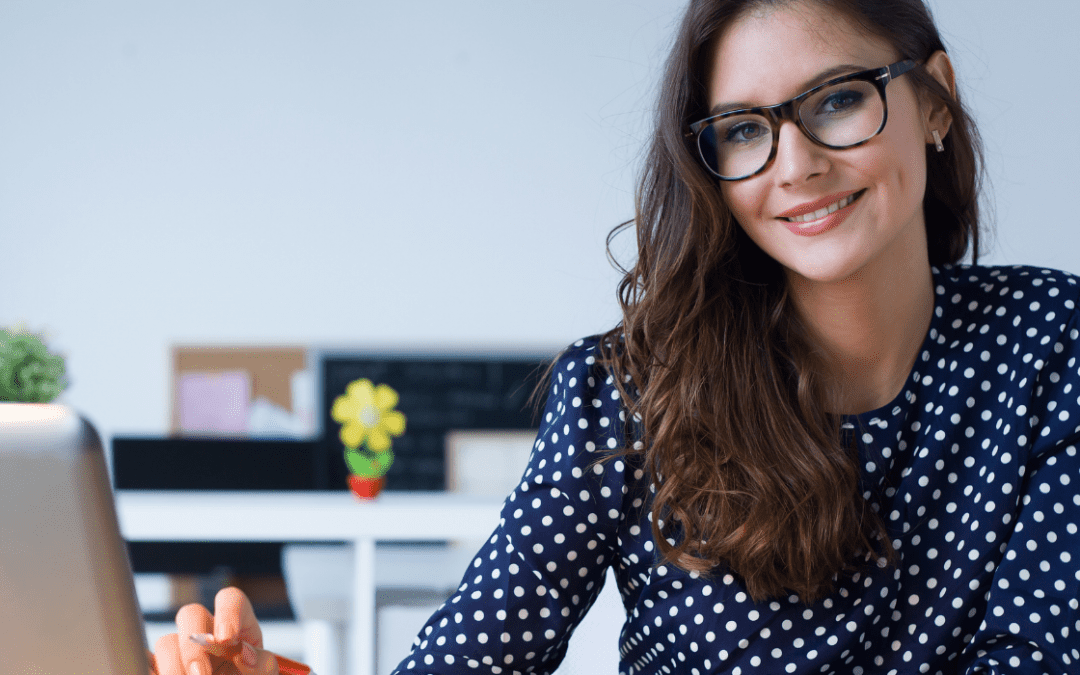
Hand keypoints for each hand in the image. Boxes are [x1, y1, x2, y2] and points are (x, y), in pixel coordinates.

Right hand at [148, 587, 279, 674]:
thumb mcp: (263, 671)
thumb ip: (262, 663)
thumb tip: (245, 654)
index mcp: (236, 622)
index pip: (230, 599)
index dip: (227, 612)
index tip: (226, 638)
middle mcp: (206, 629)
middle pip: (190, 614)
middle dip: (193, 645)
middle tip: (200, 674)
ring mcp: (181, 647)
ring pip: (166, 642)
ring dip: (173, 667)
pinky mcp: (160, 666)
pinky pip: (147, 663)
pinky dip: (152, 671)